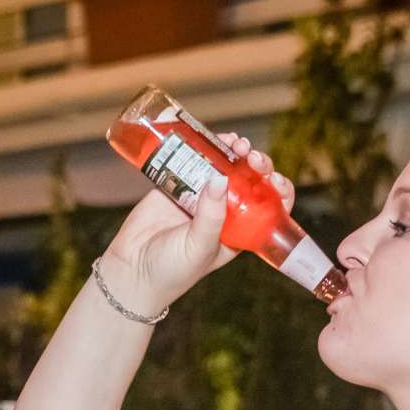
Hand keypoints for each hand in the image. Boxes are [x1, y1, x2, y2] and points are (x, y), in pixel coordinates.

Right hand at [99, 132, 295, 311]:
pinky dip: (204, 147)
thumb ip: (211, 216)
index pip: (270, 207)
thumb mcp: (198, 248)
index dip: (277, 190)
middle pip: (251, 180)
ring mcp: (201, 197)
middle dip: (257, 164)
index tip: (274, 179)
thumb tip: (221, 177)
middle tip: (251, 156)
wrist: (131, 271)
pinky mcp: (177, 185)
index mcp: (240, 231)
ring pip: (226, 166)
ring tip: (235, 142)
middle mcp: (225, 212)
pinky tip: (211, 138)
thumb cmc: (171, 271)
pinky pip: (194, 161)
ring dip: (234, 151)